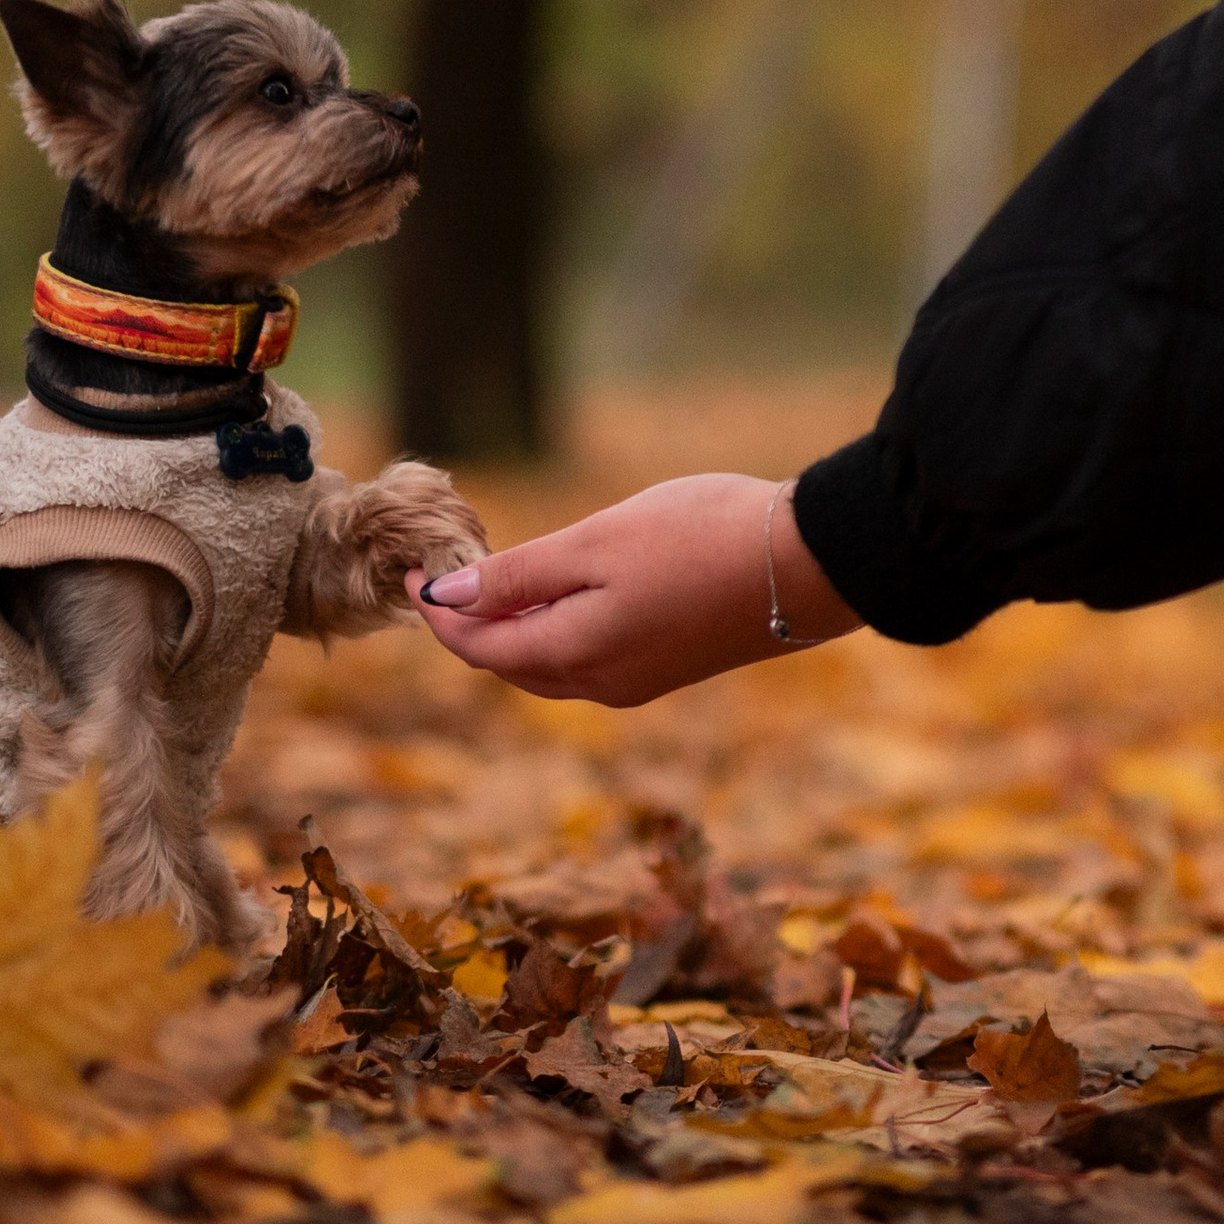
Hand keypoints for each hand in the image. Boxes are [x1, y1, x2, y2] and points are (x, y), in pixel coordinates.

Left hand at [406, 473, 859, 706]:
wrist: (808, 563)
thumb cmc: (701, 538)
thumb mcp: (598, 542)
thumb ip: (520, 574)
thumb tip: (448, 595)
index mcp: (574, 655)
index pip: (479, 648)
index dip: (439, 610)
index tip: (415, 566)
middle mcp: (601, 684)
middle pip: (510, 665)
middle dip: (469, 625)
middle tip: (446, 570)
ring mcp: (639, 681)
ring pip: (549, 667)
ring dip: (513, 630)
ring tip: (497, 577)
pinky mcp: (670, 666)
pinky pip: (588, 661)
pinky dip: (557, 632)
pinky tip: (564, 592)